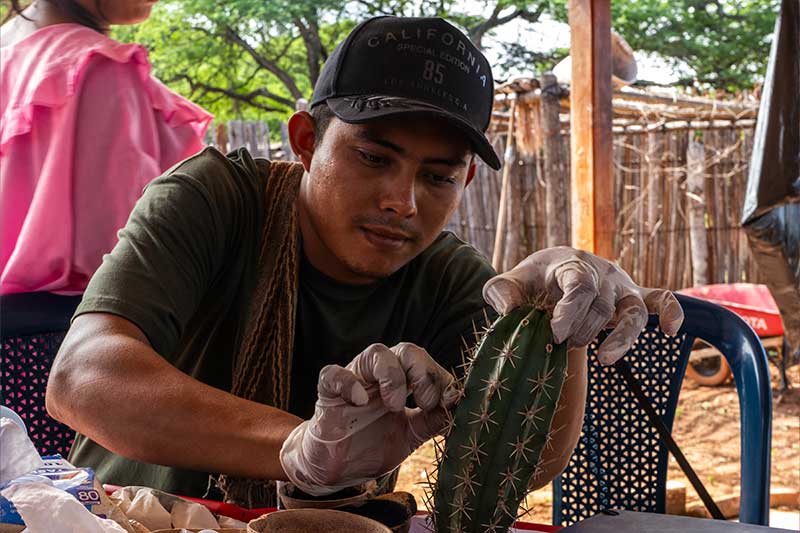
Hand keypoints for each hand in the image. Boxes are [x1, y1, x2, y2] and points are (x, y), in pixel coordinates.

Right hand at [279, 342, 456, 495]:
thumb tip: (459, 407)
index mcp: (402, 381)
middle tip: (425, 402)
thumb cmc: (372, 445)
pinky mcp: (328, 393)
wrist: (336, 470)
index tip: (449, 403)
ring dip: (392, 374)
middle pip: (406, 349)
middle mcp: (379, 375)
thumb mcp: (410, 435)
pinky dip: (349, 383)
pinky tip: (359, 401)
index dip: (440, 379)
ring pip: (375, 352)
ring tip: (395, 405)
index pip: (426, 364)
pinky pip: (333, 374)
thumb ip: (432, 420)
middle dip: (422, 372)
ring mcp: (354, 380)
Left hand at [482, 246, 683, 364]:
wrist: (553, 269)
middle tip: (563, 344)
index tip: (556, 333)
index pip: (579, 285)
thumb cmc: (532, 280)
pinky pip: (661, 299)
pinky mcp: (634, 297)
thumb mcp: (510, 282)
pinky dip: (670, 311)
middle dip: (582, 330)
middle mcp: (601, 274)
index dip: (570, 310)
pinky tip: (671, 331)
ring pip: (633, 310)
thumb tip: (508, 308)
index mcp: (570, 265)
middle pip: (601, 305)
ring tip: (605, 359)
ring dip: (622, 337)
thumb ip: (501, 292)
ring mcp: (621, 286)